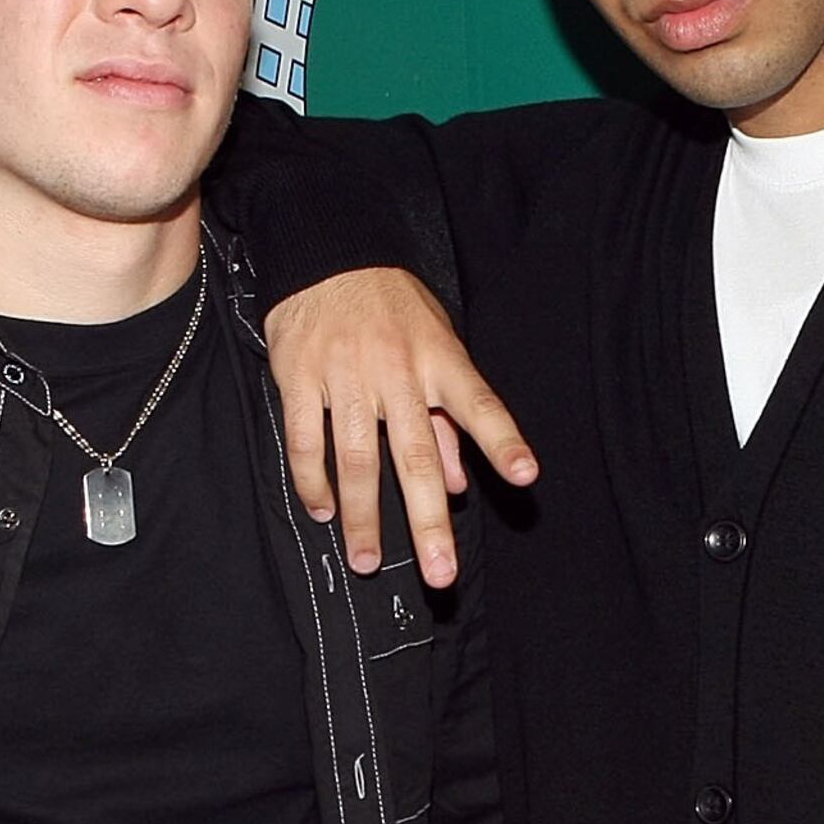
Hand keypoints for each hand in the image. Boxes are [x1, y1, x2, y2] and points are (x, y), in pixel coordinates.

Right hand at [262, 269, 536, 585]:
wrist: (327, 250)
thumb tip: (462, 483)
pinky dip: (313, 481)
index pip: (480, 405)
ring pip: (357, 459)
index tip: (524, 477)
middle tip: (439, 572)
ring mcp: (345, 376)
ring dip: (363, 516)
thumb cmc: (392, 306)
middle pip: (416, 455)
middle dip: (429, 519)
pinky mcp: (299, 377)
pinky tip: (324, 512)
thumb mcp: (436, 343)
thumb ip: (449, 416)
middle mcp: (397, 372)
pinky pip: (306, 441)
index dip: (502, 441)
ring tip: (367, 562)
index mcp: (440, 360)